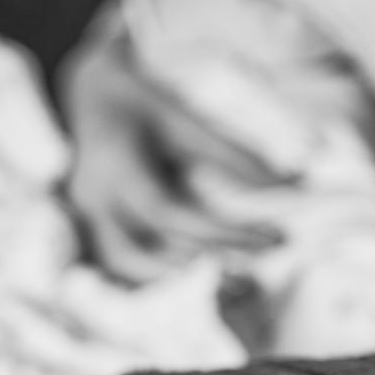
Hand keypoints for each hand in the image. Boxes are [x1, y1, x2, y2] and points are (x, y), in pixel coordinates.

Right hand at [59, 16, 283, 283]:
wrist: (88, 94)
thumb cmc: (141, 103)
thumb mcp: (184, 119)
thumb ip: (231, 155)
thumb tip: (289, 185)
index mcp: (114, 167)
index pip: (169, 214)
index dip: (222, 233)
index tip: (273, 239)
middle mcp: (93, 199)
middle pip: (141, 252)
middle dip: (199, 265)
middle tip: (255, 275)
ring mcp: (85, 217)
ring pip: (124, 267)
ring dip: (174, 277)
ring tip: (231, 280)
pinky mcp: (90, 227)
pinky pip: (121, 264)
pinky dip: (157, 273)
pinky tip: (198, 274)